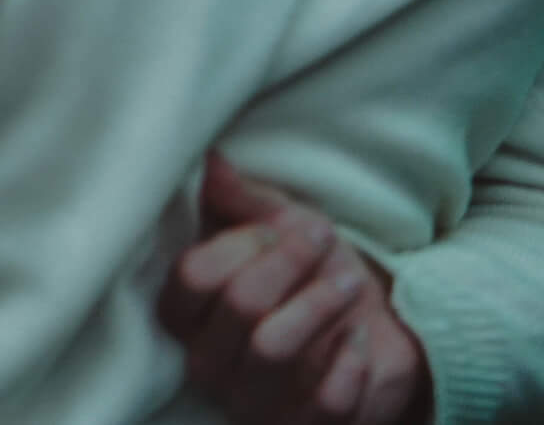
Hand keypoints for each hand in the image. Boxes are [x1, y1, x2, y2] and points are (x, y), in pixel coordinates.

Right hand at [156, 152, 433, 424]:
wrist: (371, 332)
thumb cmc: (312, 275)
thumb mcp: (278, 228)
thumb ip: (239, 200)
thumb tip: (209, 159)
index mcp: (187, 313)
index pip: (193, 277)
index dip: (244, 245)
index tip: (287, 224)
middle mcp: (206, 362)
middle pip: (240, 306)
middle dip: (291, 264)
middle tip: (324, 240)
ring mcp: (250, 403)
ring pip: (275, 349)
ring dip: (320, 306)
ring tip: (350, 283)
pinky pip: (323, 400)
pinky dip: (348, 363)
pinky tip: (359, 340)